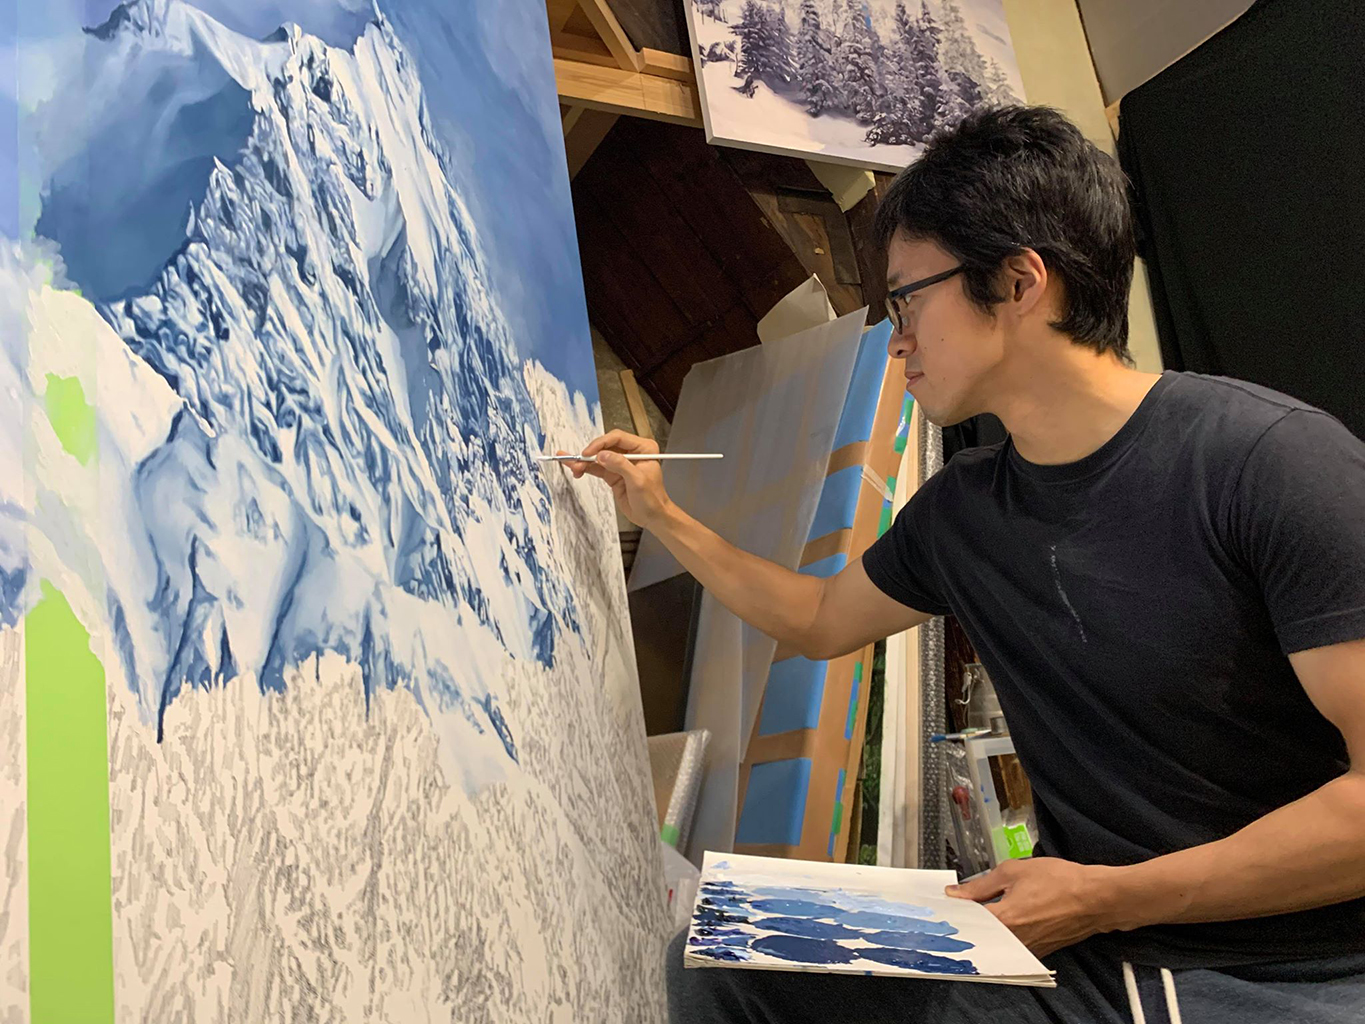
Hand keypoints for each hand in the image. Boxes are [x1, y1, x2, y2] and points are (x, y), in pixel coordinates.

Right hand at [559, 429, 672, 528]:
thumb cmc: (653, 499)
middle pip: (605, 445)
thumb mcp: (638, 481)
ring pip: (598, 457)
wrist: (653, 516)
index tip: (589, 453)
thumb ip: (620, 465)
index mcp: (643, 448)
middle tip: (578, 460)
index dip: (601, 443)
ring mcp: (621, 464)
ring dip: (584, 461)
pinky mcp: (613, 474)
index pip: (618, 438)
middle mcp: (632, 453)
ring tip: (572, 465)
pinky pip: (597, 468)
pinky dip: (586, 468)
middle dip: (590, 453)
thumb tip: (603, 455)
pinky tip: (576, 468)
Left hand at [947, 857, 1124, 957]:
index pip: (966, 922)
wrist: (1096, 899)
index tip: (940, 905)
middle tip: (953, 909)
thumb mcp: (1014, 872)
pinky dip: (1001, 934)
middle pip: (978, 935)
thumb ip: (980, 885)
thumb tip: (956, 893)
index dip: (951, 912)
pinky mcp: (1039, 951)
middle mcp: (1013, 941)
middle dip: (963, 923)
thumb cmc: (1060, 881)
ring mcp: (1027, 949)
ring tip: (974, 913)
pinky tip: (999, 919)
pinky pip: (1011, 945)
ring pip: (994, 942)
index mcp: (1004, 920)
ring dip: (981, 929)